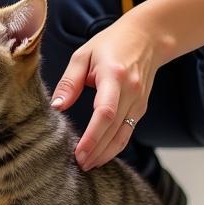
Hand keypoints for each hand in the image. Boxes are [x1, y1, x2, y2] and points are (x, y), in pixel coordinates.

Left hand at [50, 12, 162, 170]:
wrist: (146, 38)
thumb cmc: (110, 44)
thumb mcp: (83, 55)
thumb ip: (70, 81)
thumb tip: (57, 106)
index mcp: (114, 77)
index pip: (105, 113)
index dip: (93, 136)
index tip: (79, 152)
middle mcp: (130, 92)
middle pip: (114, 130)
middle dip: (97, 151)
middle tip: (79, 165)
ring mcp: (139, 102)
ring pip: (123, 135)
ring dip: (106, 153)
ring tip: (88, 165)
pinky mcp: (141, 108)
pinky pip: (127, 132)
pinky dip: (114, 145)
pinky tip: (100, 153)